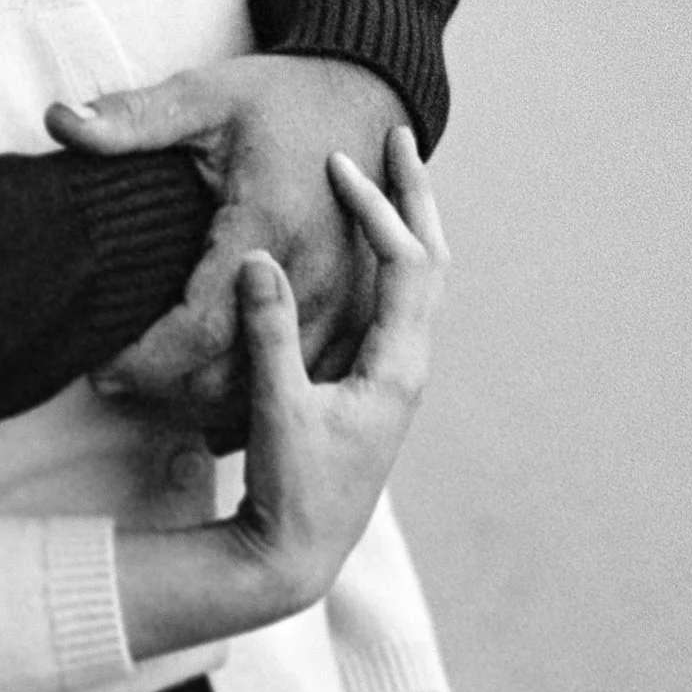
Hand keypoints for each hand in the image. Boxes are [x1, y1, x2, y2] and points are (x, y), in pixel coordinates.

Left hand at [48, 53, 402, 402]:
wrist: (366, 97)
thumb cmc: (280, 100)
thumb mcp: (204, 96)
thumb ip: (133, 117)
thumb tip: (58, 121)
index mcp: (269, 227)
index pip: (198, 329)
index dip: (142, 360)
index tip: (98, 365)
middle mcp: (313, 277)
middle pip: (230, 376)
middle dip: (165, 388)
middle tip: (114, 376)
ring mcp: (343, 303)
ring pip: (267, 390)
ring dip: (207, 397)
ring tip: (154, 381)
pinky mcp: (357, 313)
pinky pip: (304, 381)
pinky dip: (254, 393)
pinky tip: (211, 385)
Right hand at [229, 132, 444, 616]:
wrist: (299, 554)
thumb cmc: (294, 492)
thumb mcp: (277, 411)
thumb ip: (268, 335)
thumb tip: (258, 260)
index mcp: (399, 368)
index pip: (407, 263)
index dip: (379, 208)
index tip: (341, 165)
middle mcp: (409, 366)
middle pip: (432, 260)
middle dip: (416, 196)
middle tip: (399, 137)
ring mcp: (395, 375)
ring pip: (418, 279)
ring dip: (405, 221)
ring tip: (390, 172)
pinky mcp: (373, 385)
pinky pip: (395, 300)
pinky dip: (386, 255)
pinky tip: (361, 242)